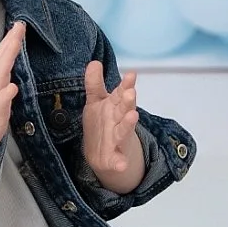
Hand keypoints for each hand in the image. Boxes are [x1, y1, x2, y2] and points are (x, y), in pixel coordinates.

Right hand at [0, 20, 25, 154]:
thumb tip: (3, 64)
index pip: (1, 57)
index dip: (9, 41)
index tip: (19, 26)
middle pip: (0, 61)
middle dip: (10, 43)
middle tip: (19, 26)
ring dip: (7, 60)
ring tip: (15, 44)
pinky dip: (4, 96)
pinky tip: (11, 88)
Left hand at [83, 59, 141, 191]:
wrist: (103, 153)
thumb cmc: (103, 122)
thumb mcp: (96, 101)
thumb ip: (94, 83)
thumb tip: (94, 62)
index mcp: (116, 107)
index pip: (121, 93)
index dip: (125, 84)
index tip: (131, 75)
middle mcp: (119, 121)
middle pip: (124, 110)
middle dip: (128, 102)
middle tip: (130, 93)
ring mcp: (118, 139)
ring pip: (124, 131)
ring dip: (128, 125)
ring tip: (132, 117)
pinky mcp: (114, 157)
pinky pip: (117, 161)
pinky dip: (120, 163)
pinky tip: (121, 164)